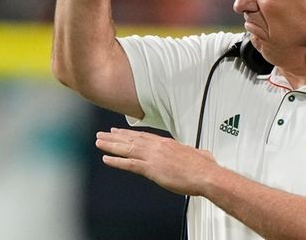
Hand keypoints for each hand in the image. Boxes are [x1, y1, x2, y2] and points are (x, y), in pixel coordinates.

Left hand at [96, 128, 218, 195]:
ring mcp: (153, 157)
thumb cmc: (204, 167)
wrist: (205, 174)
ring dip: (111, 145)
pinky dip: (116, 161)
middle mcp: (157, 146)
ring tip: (99, 142)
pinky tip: (106, 159)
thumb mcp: (198, 155)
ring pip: (127, 149)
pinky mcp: (151, 169)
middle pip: (131, 139)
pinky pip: (129, 164)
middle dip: (115, 137)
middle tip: (102, 134)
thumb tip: (202, 155)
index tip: (118, 131)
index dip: (128, 133)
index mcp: (167, 143)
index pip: (143, 136)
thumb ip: (194, 153)